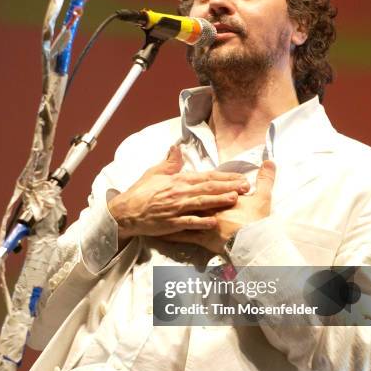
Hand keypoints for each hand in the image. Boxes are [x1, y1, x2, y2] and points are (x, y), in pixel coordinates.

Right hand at [107, 145, 249, 247]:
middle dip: (228, 187)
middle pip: (208, 188)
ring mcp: (175, 208)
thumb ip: (170, 162)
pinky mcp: (171, 223)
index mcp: (178, 180)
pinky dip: (201, 222)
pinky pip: (188, 222)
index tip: (239, 176)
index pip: (206, 176)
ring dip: (218, 200)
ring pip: (201, 203)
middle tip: (245, 186)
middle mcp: (179, 192)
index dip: (224, 177)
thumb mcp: (154, 173)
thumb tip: (177, 147)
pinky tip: (214, 222)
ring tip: (235, 198)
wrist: (125, 212)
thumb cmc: (140, 192)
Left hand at [160, 160, 274, 254]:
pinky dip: (172, 234)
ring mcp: (203, 224)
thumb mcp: (263, 198)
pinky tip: (161, 233)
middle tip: (169, 189)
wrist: (253, 243)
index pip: (210, 185)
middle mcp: (209, 208)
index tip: (193, 178)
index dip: (204, 182)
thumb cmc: (257, 221)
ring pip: (184, 215)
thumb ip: (265, 180)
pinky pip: (183, 236)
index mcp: (221, 197)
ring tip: (159, 207)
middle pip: (193, 198)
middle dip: (182, 194)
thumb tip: (270, 162)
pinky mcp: (201, 239)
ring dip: (172, 212)